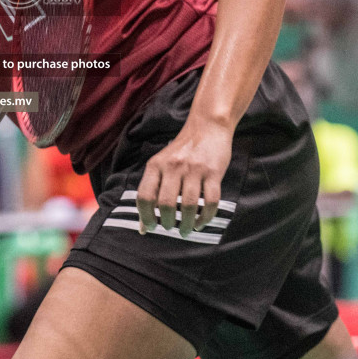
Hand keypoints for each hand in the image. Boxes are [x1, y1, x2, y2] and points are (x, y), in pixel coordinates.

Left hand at [136, 119, 231, 236]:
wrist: (207, 126)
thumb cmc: (181, 151)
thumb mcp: (160, 165)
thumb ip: (151, 191)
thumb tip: (144, 228)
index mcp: (155, 165)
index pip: (144, 196)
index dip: (146, 216)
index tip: (152, 228)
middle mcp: (173, 166)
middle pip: (166, 203)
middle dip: (168, 223)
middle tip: (171, 229)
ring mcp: (194, 169)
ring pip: (189, 205)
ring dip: (187, 224)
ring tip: (187, 231)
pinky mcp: (213, 172)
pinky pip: (210, 201)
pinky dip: (206, 217)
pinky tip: (202, 222)